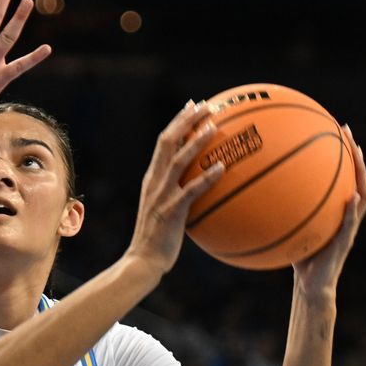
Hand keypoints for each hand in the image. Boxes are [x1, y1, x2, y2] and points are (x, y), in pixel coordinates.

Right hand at [124, 101, 224, 276]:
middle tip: (207, 104)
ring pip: (177, 161)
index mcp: (152, 178)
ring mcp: (161, 196)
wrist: (143, 261)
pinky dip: (206, 177)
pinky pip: (190, 191)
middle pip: (168, 142)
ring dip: (196, 141)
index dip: (179, 121)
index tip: (194, 104)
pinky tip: (222, 167)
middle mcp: (154, 182)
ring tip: (215, 126)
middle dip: (187, 120)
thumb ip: (179, 193)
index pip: (164, 142)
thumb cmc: (159, 239)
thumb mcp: (166, 209)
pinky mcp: (170, 212)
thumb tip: (203, 184)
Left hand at [292, 125, 365, 294]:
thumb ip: (275, 212)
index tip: (331, 129)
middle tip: (345, 130)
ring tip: (357, 154)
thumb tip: (246, 193)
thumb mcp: (284, 229)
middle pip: (354, 177)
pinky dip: (352, 210)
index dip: (337, 153)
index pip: (338, 175)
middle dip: (352, 153)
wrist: (310, 285)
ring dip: (361, 174)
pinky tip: (352, 197)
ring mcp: (348, 226)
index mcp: (332, 208)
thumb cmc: (295, 256)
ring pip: (362, 195)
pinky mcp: (346, 242)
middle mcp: (344, 213)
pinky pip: (351, 223)